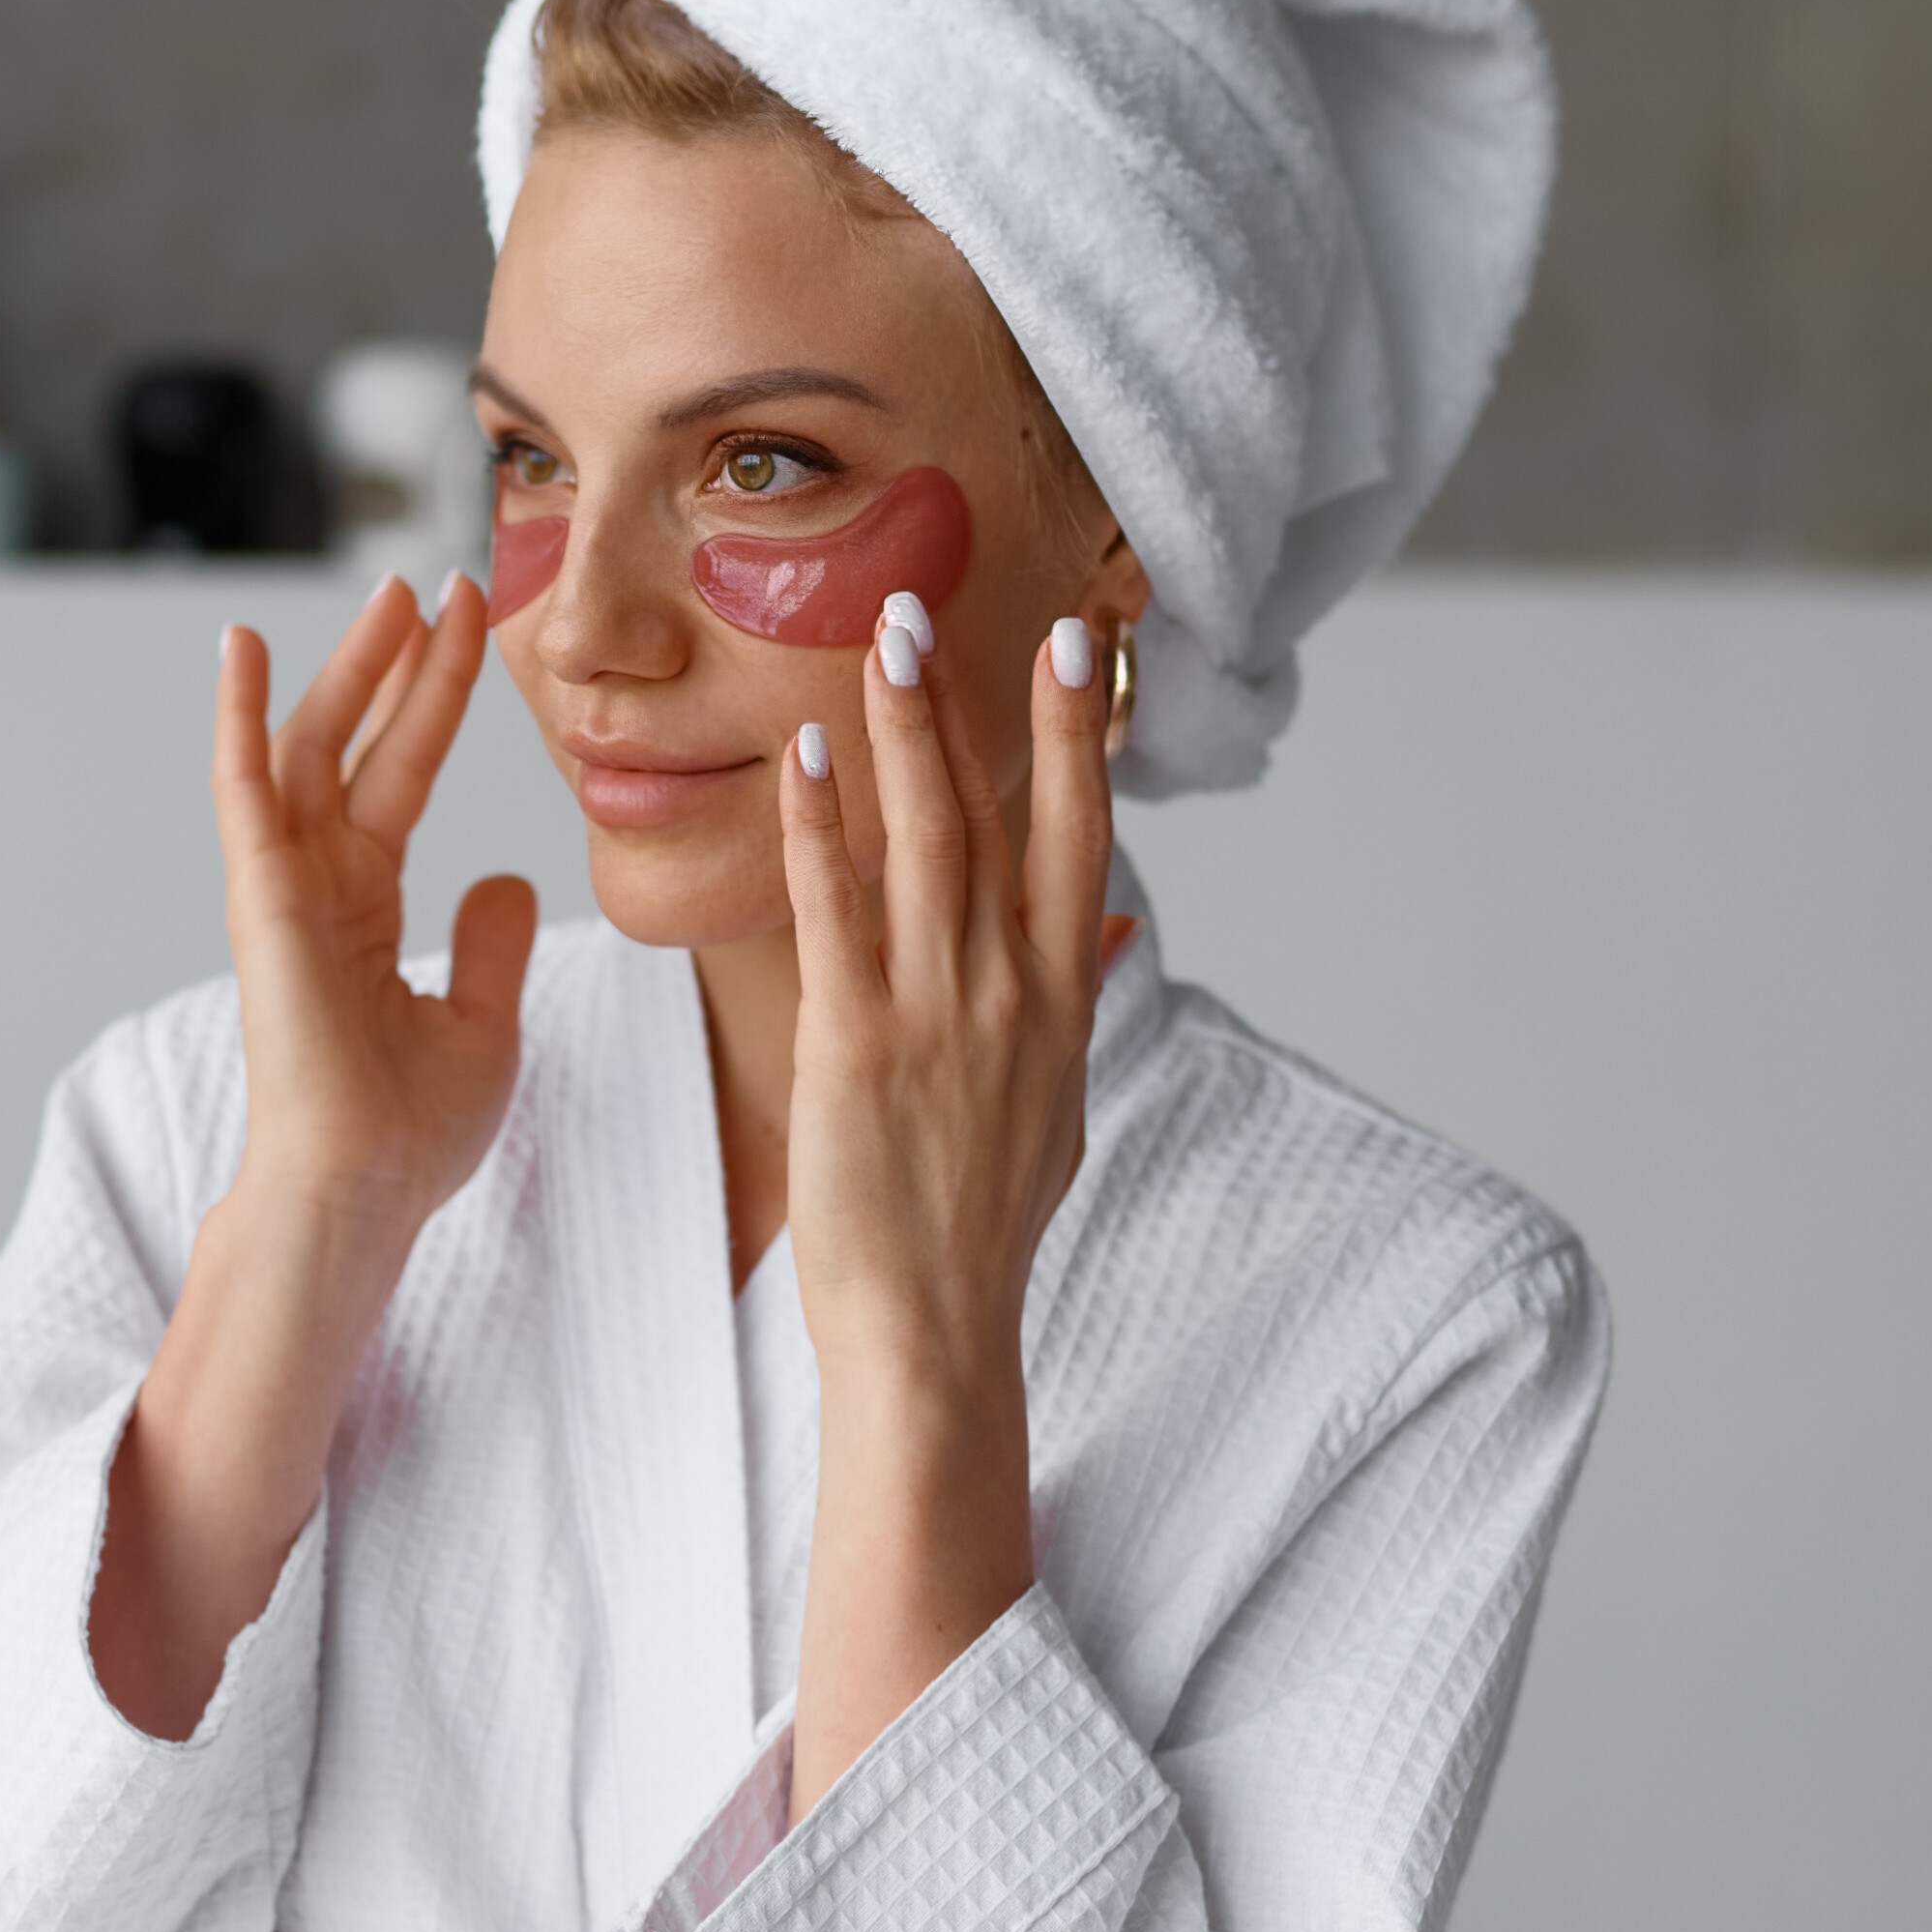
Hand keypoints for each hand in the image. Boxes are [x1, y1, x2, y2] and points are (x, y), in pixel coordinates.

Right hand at [89, 579, 536, 1740]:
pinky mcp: (260, 904)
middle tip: (440, 583)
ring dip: (344, 671)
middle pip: (357, 748)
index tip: (475, 630)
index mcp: (363, 912)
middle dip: (396, 666)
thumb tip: (501, 880)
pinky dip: (239, 720)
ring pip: (309, 751)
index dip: (435, 705)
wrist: (365, 1198)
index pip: (399, 782)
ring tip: (386, 591)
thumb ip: (486, 948)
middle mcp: (317, 891)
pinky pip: (245, 793)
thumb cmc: (409, 1140)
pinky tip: (242, 651)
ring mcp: (283, 894)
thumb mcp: (481, 1027)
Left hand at [773, 618, 1113, 1809]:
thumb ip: (1085, 1006)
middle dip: (976, 703)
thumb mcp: (1061, 1110)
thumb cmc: (985, 1227)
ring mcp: (939, 1012)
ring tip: (882, 640)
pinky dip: (825, 833)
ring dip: (903, 734)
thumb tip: (1121, 934)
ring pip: (926, 843)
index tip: (1078, 641)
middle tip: (946, 598)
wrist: (937, 1333)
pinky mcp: (859, 1044)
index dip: (1076, 735)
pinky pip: (839, 914)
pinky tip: (810, 763)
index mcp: (1063, 1001)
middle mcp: (1012, 990)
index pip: (1081, 837)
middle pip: (1001, 816)